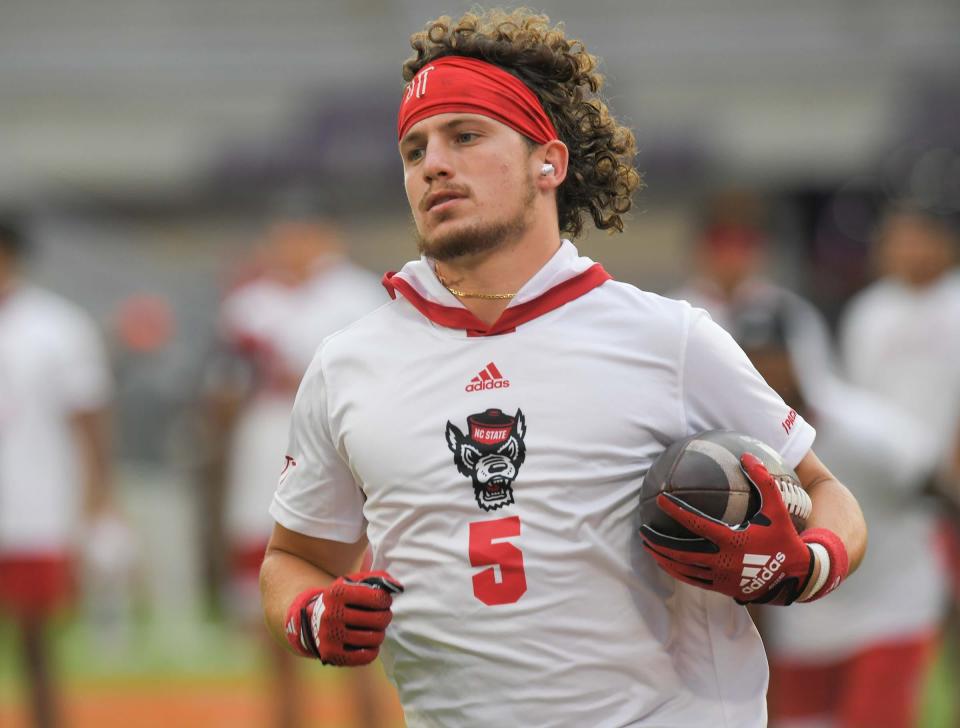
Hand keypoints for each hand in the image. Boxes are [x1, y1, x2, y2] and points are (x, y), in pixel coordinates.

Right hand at [286, 571, 403, 664]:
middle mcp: (332, 614)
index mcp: (338, 593)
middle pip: (379, 619)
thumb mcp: (352, 583)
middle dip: (385, 617)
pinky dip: (372, 650)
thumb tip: (398, 585)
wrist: (311, 622)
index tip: (383, 602)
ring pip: (374, 638)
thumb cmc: (340, 600)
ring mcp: (330, 636)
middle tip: (381, 616)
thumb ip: (376, 578)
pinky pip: (365, 656)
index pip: (378, 597)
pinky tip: (368, 643)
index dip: (386, 600)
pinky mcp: (332, 654)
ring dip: (380, 634)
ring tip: (375, 629)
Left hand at [640, 453, 813, 604]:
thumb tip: (747, 456)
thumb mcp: (777, 508)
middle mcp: (722, 561)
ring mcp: (720, 577)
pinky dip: (676, 572)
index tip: (660, 500)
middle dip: (658, 542)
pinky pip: (692, 581)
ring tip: (648, 547)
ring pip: (683, 570)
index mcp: (732, 541)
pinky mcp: (722, 588)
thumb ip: (762, 480)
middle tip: (642, 531)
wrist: (796, 575)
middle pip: (681, 552)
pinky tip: (666, 563)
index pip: (696, 524)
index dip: (676, 511)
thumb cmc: (784, 537)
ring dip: (663, 558)